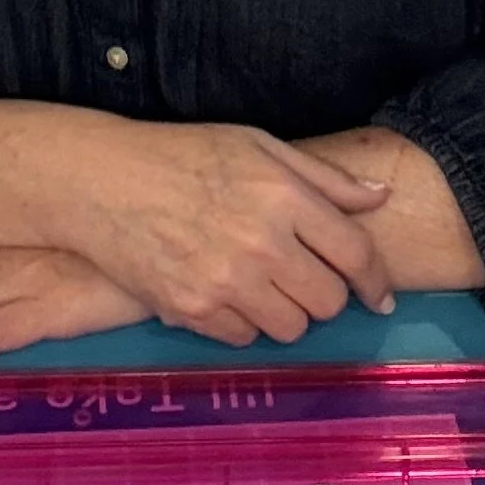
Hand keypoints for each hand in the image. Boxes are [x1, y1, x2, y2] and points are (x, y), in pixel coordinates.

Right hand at [57, 118, 395, 345]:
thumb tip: (381, 197)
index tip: (378, 295)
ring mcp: (226, 281)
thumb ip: (323, 178)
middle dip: (324, 294)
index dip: (375, 280)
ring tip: (262, 285)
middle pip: (328, 301)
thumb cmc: (183, 155)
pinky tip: (225, 293)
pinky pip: (244, 338)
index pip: (355, 254)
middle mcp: (262, 243)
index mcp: (283, 196)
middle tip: (302, 278)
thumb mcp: (257, 145)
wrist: (103, 181)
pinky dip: (243, 322)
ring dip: (286, 313)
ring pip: (290, 328)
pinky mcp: (192, 309)